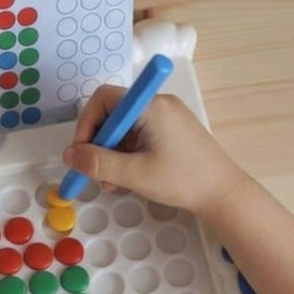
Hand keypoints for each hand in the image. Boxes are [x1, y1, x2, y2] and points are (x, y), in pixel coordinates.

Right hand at [62, 87, 246, 214]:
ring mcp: (166, 117)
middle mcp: (157, 104)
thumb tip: (69, 155)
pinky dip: (126, 154)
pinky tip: (127, 177)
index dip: (86, 124)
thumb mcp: (134, 174)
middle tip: (96, 173)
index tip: (82, 153)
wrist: (224, 194)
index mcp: (150, 106)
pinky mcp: (171, 130)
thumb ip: (98, 163)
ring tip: (113, 182)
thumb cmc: (183, 180)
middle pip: (112, 114)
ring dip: (111, 154)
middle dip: (98, 144)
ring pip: (124, 128)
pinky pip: (138, 135)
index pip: (103, 99)